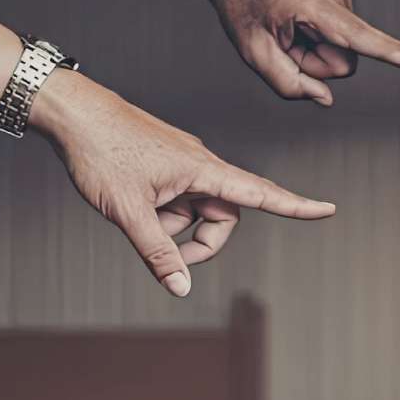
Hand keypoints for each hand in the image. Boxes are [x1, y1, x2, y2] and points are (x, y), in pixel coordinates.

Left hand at [32, 71, 334, 295]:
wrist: (72, 112)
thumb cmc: (100, 152)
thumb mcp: (128, 211)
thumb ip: (158, 252)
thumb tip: (182, 287)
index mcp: (202, 169)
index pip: (260, 193)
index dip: (295, 206)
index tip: (327, 210)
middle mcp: (200, 164)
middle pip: (223, 215)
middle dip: (200, 242)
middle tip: (164, 255)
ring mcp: (182, 164)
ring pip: (195, 209)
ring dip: (173, 225)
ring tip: (135, 214)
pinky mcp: (165, 164)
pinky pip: (177, 198)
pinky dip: (161, 211)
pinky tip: (130, 200)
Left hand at [176, 0, 399, 103]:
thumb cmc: (241, 5)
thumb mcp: (253, 52)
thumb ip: (288, 83)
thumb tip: (326, 98)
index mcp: (309, 5)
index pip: (356, 37)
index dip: (388, 53)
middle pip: (344, 61)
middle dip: (315, 65)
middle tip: (284, 45)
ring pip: (343, 50)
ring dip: (314, 50)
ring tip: (287, 29)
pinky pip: (340, 36)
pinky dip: (316, 37)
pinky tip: (295, 20)